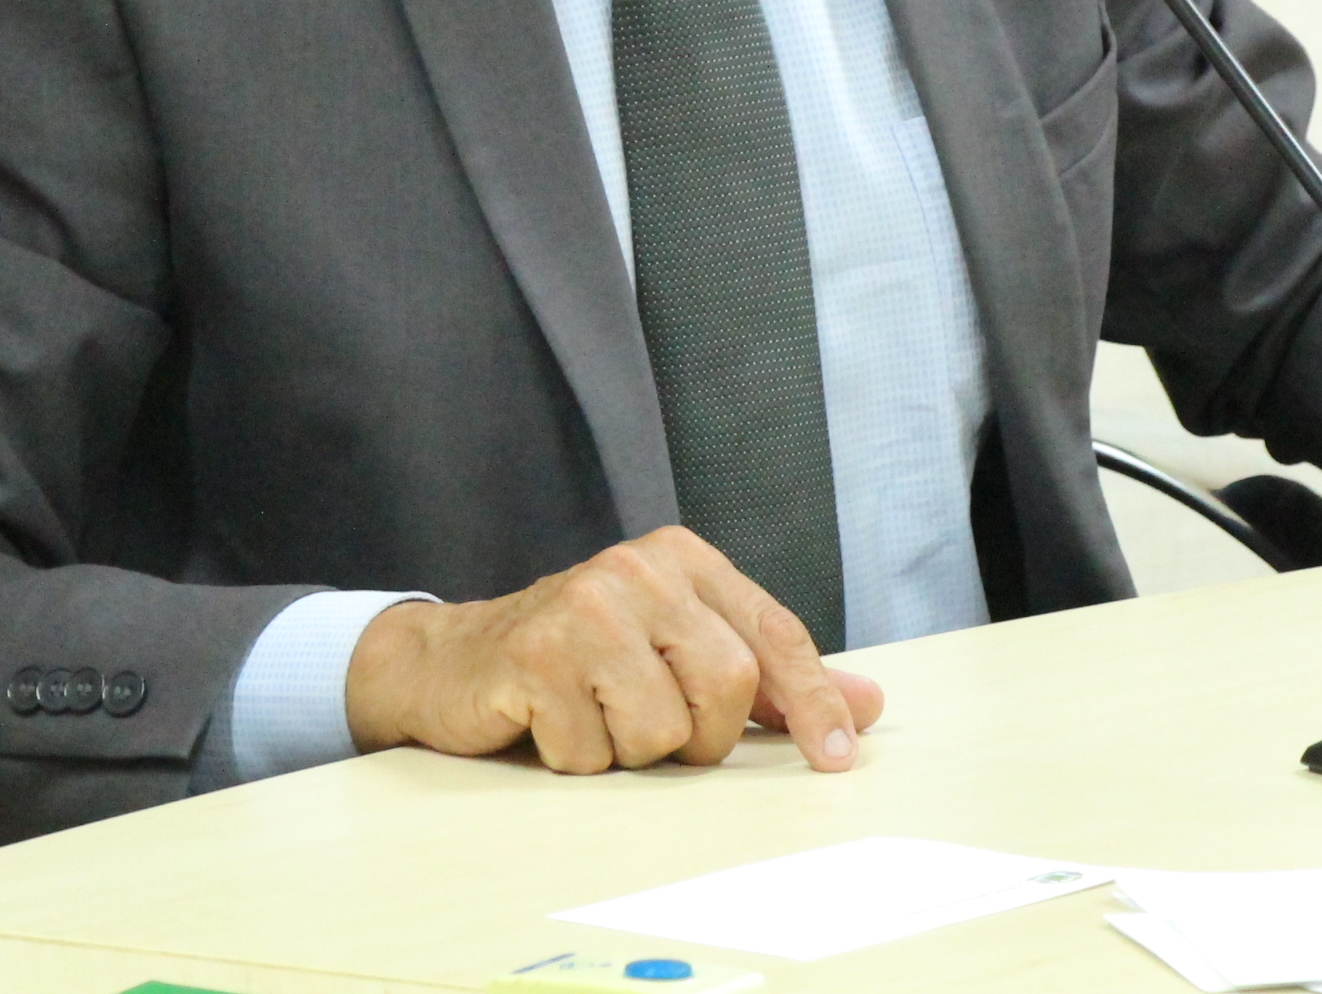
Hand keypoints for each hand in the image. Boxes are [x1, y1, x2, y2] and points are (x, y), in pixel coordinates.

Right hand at [343, 526, 885, 774]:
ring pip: (663, 731)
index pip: (774, 634)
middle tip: (654, 730)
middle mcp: (638, 568)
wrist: (453, 662)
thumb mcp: (678, 652)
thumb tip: (868, 706)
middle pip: (728, 686)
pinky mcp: (535, 655)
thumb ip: (770, 678)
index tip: (836, 759)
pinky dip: (578, 761)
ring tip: (595, 718)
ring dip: (631, 753)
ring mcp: (583, 607)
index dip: (813, 702)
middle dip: (701, 737)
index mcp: (683, 559)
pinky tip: (551, 724)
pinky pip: (594, 753)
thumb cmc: (580, 661)